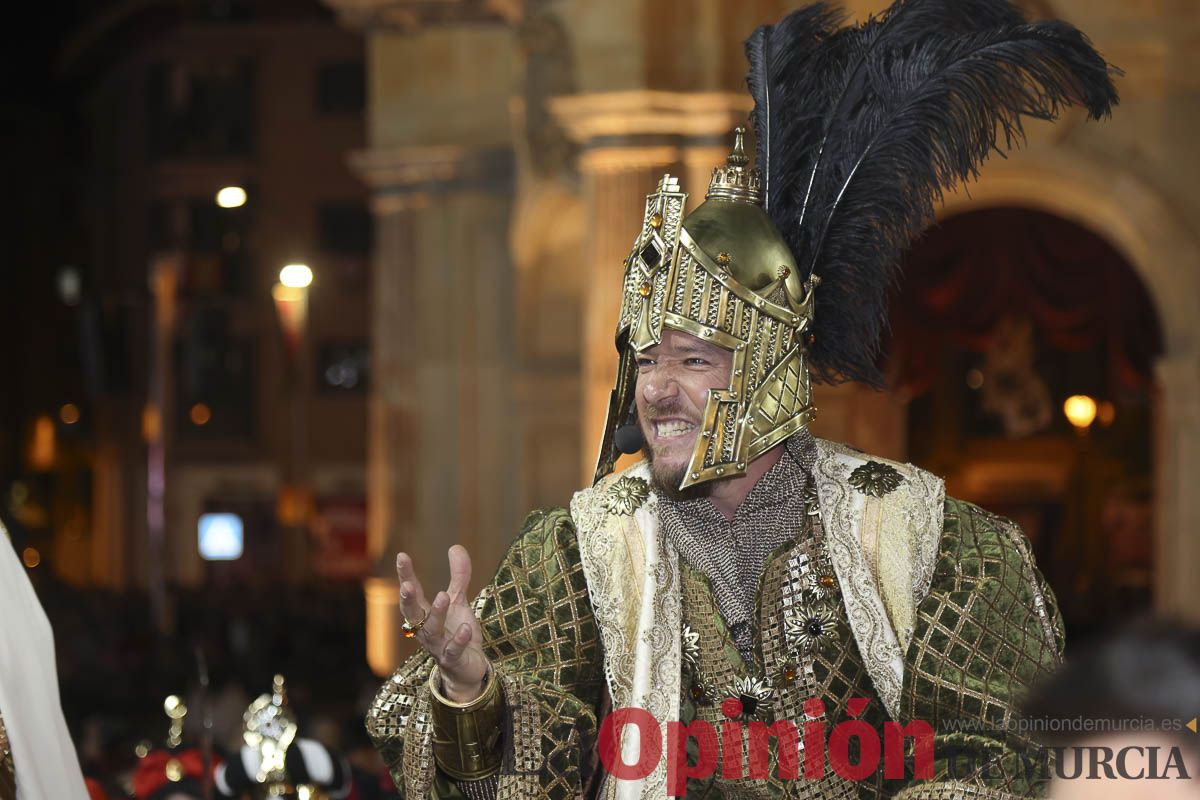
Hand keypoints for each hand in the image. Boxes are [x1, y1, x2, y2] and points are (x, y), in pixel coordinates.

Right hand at [396, 545, 488, 702]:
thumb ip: (458, 577)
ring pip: (432, 631)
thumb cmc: (457, 633)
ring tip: (443, 596)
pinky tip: (466, 627)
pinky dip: (458, 639)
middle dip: (409, 600)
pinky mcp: (453, 659)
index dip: (406, 575)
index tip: (402, 556)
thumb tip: (455, 546)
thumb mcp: (459, 602)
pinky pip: (453, 649)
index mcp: (424, 614)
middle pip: (412, 613)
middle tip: (407, 585)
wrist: (468, 669)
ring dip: (436, 614)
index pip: (412, 593)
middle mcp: (426, 630)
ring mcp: (439, 646)